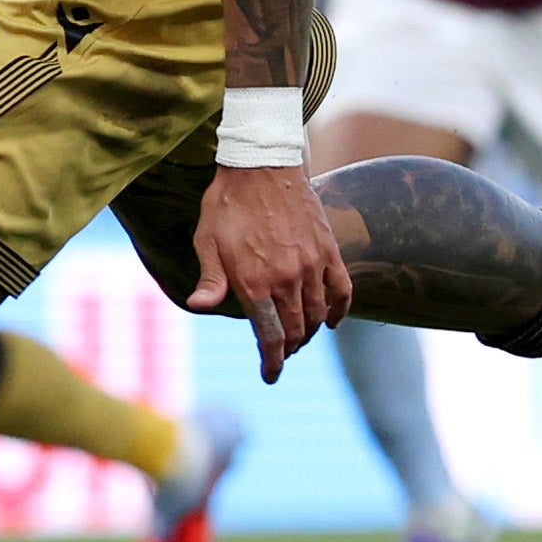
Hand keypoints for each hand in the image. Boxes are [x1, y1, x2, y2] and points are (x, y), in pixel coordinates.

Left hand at [187, 160, 355, 381]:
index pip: (269, 335)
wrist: (261, 165)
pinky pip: (342, 290)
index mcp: (254, 281)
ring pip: (318, 314)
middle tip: (281, 353)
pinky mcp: (329, 251)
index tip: (271, 375)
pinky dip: (340, 310)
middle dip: (289, 348)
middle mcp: (287, 278)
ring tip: (300, 337)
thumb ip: (210, 279)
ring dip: (310, 332)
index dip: (272, 360)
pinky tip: (333, 321)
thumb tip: (199, 307)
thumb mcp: (206, 241)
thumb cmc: (226, 204)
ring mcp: (312, 265)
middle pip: (296, 329)